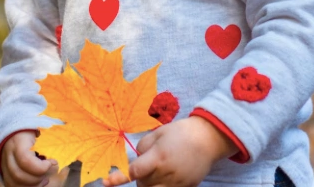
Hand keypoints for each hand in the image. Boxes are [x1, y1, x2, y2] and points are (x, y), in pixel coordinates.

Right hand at [1, 130, 58, 186]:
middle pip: (19, 175)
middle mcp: (8, 153)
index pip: (25, 160)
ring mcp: (4, 163)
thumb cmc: (36, 127)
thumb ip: (54, 134)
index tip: (53, 162)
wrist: (17, 129)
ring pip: (14, 183)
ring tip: (45, 179)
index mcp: (18, 140)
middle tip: (50, 170)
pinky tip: (39, 183)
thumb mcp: (44, 127)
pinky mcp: (5, 171)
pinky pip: (12, 185)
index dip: (40, 166)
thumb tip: (69, 142)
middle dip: (37, 177)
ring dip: (32, 185)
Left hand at [103, 116, 237, 186]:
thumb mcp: (159, 133)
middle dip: (141, 177)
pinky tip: (170, 174)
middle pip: (143, 185)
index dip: (118, 178)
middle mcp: (166, 173)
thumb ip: (143, 146)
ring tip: (158, 170)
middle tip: (150, 163)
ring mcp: (177, 183)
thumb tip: (136, 160)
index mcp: (158, 157)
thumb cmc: (181, 132)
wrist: (208, 139)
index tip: (105, 182)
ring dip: (150, 184)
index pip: (134, 172)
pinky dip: (164, 185)